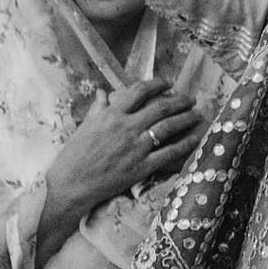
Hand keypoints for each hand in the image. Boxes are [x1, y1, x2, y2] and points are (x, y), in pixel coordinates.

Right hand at [44, 78, 205, 225]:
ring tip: (197, 114)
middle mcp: (126, 128)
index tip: (167, 82)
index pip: (139, 91)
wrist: (70, 186)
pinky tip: (195, 138)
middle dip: (179, 100)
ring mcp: (135, 148)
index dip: (157, 83)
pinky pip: (169, 153)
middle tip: (190, 99)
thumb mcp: (83, 126)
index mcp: (111, 115)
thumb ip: (98, 108)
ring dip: (186, 118)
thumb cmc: (73, 156)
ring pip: (168, 127)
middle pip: (160, 107)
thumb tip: (104, 91)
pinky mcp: (141, 167)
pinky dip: (184, 144)